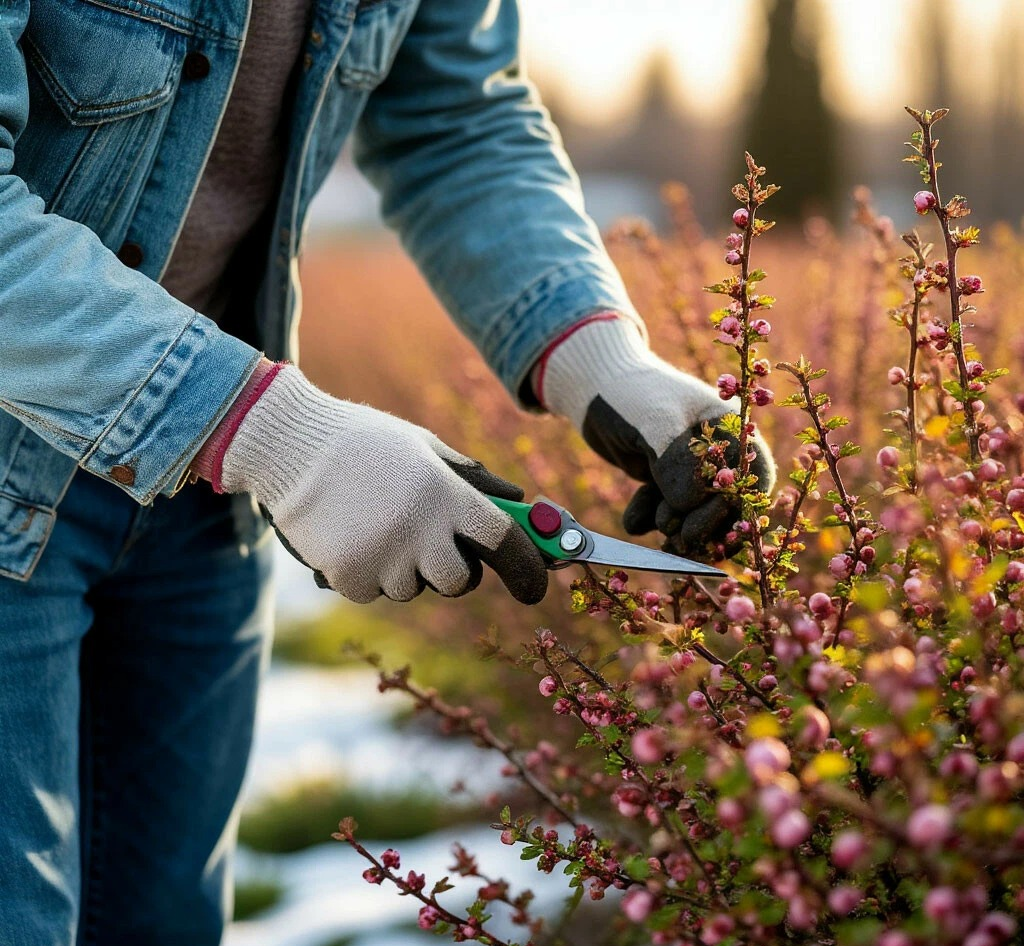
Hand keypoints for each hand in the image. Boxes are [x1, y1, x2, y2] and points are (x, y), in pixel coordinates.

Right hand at [218, 365, 547, 603]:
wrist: (291, 446)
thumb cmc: (365, 443)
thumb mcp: (424, 447)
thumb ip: (470, 479)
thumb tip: (515, 501)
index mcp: (447, 493)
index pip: (505, 541)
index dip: (527, 567)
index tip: (535, 586)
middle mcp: (422, 531)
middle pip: (460, 581)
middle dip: (454, 570)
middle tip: (430, 545)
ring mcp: (385, 558)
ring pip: (413, 588)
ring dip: (403, 568)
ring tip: (375, 525)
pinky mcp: (350, 577)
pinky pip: (375, 591)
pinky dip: (367, 573)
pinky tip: (351, 536)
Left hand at [535, 316, 775, 556]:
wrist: (591, 387)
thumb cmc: (630, 395)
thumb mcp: (655, 422)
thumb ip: (677, 461)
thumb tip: (692, 503)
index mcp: (731, 430)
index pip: (751, 481)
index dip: (736, 513)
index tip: (706, 530)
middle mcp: (716, 452)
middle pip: (725, 506)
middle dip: (702, 526)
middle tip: (676, 537)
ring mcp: (688, 468)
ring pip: (692, 515)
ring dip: (675, 528)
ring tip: (652, 524)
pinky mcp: (662, 480)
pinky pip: (663, 512)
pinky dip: (650, 521)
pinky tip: (634, 520)